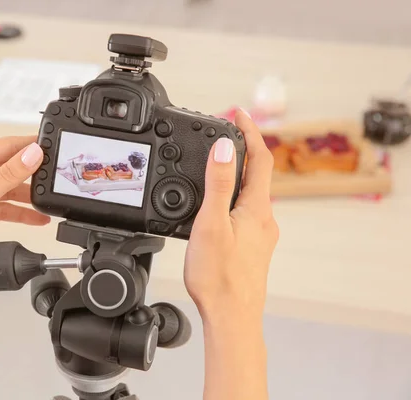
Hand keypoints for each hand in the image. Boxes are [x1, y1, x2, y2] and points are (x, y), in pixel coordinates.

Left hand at [0, 136, 49, 277]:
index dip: (28, 146)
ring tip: (47, 202)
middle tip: (53, 176)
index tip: (50, 145)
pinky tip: (33, 216)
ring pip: (4, 186)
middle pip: (5, 166)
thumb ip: (9, 176)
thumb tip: (32, 154)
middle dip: (29, 174)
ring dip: (24, 196)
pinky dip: (15, 209)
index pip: (3, 145)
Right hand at [185, 110, 278, 324]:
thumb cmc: (219, 277)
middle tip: (220, 133)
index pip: (261, 158)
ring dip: (237, 173)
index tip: (238, 112)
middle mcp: (265, 219)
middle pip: (258, 173)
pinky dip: (233, 196)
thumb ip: (219, 183)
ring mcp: (261, 235)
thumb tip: (225, 146)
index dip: (250, 131)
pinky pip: (246, 211)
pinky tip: (216, 206)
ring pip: (251, 194)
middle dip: (241, 149)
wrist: (231, 318)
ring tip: (215, 164)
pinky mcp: (253, 247)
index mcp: (257, 208)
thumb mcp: (211, 224)